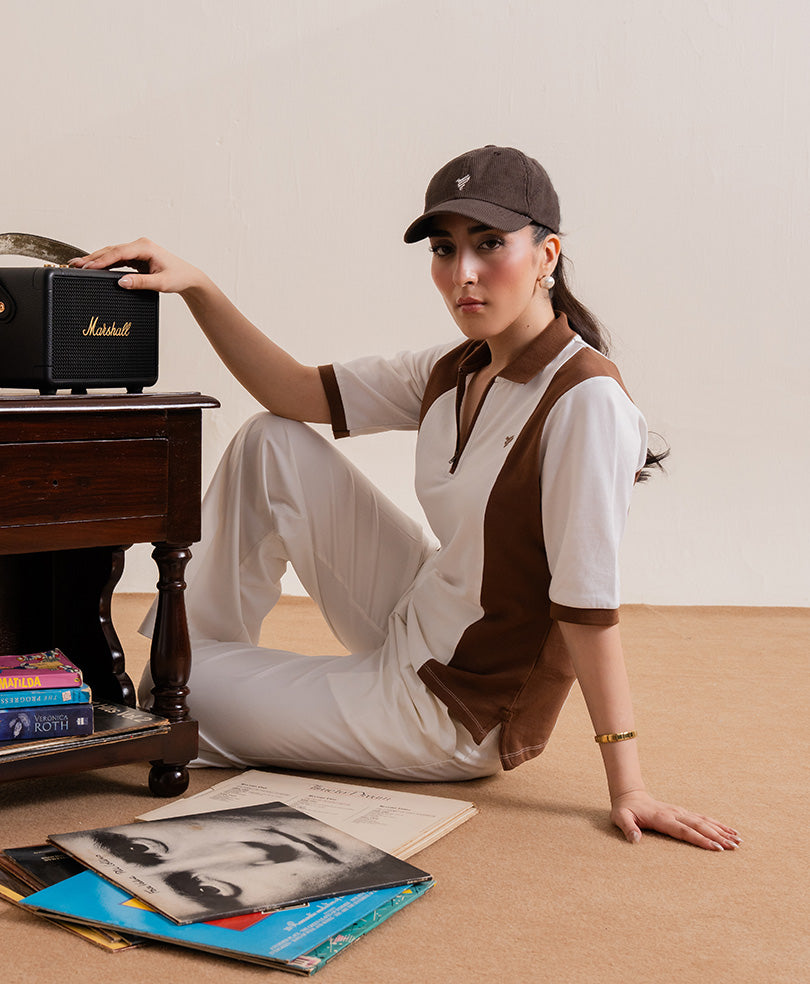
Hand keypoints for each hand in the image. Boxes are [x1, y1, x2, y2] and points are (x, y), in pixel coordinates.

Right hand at [69, 238, 206, 294]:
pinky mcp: (136, 257)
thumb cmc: (178, 277)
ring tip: (78, 265)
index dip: (101, 260)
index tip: (87, 266)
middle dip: (92, 258)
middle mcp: (140, 245)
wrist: (189, 278)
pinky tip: (93, 267)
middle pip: (111, 251)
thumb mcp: (160, 283)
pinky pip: (117, 259)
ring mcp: (137, 250)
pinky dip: (105, 263)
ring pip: (112, 254)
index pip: (118, 252)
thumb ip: (141, 283)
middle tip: (74, 265)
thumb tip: (121, 282)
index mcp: (145, 247)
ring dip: (96, 260)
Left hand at [610, 789, 740, 850]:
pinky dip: (717, 824)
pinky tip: (729, 830)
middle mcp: (675, 814)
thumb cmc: (625, 810)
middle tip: (734, 847)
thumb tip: (635, 840)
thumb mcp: (620, 818)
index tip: (716, 847)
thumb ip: (627, 828)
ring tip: (738, 840)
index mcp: (662, 818)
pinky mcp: (683, 813)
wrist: (630, 795)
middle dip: (718, 836)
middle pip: (699, 826)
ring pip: (704, 821)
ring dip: (721, 830)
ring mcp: (680, 812)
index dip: (700, 839)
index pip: (684, 831)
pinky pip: (703, 818)